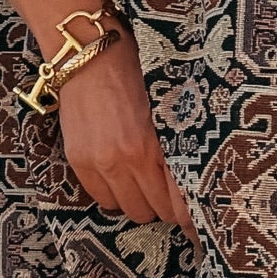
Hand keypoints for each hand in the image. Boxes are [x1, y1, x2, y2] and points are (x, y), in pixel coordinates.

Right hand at [53, 26, 197, 242]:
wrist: (90, 51)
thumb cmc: (138, 71)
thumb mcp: (171, 105)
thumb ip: (180, 144)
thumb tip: (195, 181)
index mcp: (160, 143)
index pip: (181, 203)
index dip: (191, 219)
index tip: (197, 225)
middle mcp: (131, 158)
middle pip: (156, 212)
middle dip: (165, 207)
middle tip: (170, 195)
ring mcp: (102, 161)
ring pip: (129, 210)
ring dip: (139, 201)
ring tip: (143, 181)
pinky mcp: (79, 160)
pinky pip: (101, 199)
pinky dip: (113, 192)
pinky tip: (120, 175)